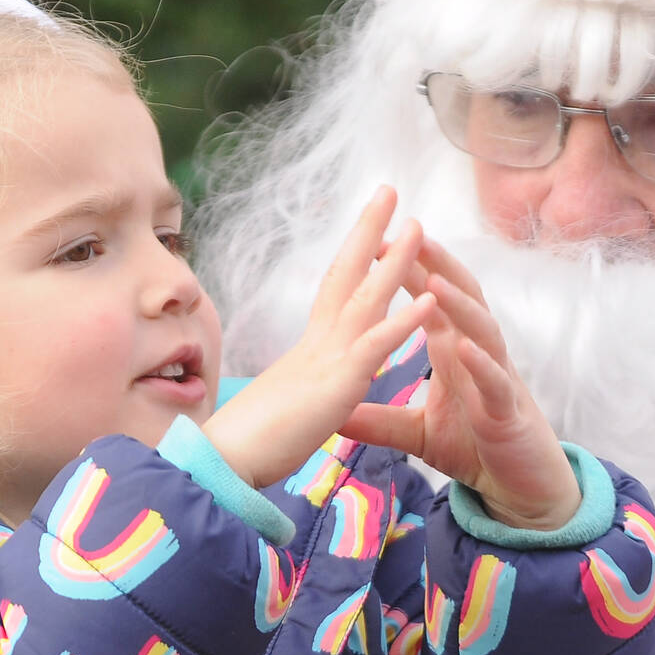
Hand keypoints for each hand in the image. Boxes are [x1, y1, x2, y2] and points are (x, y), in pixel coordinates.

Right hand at [201, 186, 433, 488]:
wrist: (224, 463)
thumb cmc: (249, 443)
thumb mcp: (286, 407)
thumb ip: (299, 391)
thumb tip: (298, 391)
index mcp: (309, 350)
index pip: (334, 291)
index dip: (353, 255)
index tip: (368, 226)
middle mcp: (317, 344)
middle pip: (346, 273)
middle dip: (369, 230)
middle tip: (389, 191)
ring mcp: (327, 359)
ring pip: (366, 298)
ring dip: (395, 260)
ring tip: (418, 224)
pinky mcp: (337, 385)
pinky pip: (376, 346)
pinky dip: (405, 321)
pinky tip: (430, 300)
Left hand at [342, 239, 578, 530]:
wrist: (517, 487)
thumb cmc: (474, 449)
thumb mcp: (416, 433)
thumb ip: (379, 420)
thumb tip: (334, 415)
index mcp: (453, 351)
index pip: (431, 299)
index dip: (409, 269)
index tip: (377, 241)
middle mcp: (477, 355)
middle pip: (461, 298)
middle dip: (438, 265)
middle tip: (411, 233)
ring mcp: (496, 379)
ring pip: (483, 330)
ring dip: (460, 307)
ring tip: (435, 284)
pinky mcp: (508, 412)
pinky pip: (496, 382)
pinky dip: (481, 364)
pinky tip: (464, 349)